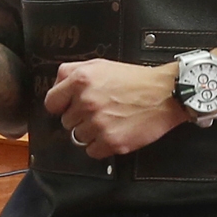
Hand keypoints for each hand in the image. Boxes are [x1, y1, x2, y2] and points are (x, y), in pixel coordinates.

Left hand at [45, 59, 181, 159]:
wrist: (165, 94)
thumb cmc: (135, 80)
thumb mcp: (100, 65)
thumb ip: (71, 72)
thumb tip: (56, 87)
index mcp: (80, 80)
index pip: (51, 103)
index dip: (60, 106)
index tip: (69, 107)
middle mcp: (86, 102)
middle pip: (66, 122)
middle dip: (80, 118)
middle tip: (100, 111)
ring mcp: (98, 123)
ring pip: (78, 138)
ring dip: (91, 133)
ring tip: (110, 121)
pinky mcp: (111, 141)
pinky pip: (92, 152)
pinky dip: (101, 146)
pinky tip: (114, 132)